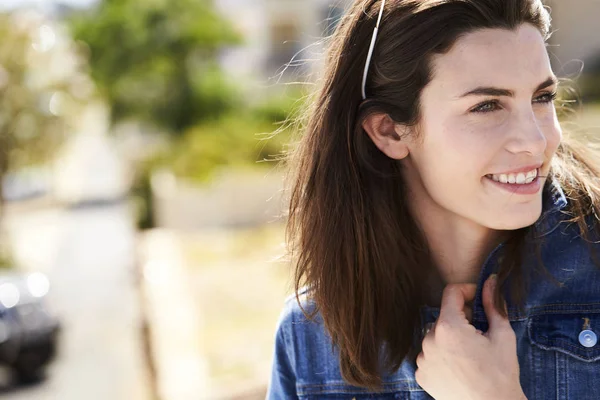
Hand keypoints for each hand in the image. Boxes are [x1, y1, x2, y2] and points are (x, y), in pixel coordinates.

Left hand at [415, 274, 525, 399]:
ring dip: (450, 339)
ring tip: (469, 356)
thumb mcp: (502, 335)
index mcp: (449, 327)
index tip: (478, 299)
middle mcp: (429, 340)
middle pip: (444, 316)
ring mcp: (422, 358)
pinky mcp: (421, 374)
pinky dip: (441, 357)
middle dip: (461, 320)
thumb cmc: (500, 375)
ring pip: (435, 336)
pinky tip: (458, 368)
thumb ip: (493, 305)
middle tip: (479, 336)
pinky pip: (429, 355)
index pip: (451, 293)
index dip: (467, 291)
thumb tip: (490, 281)